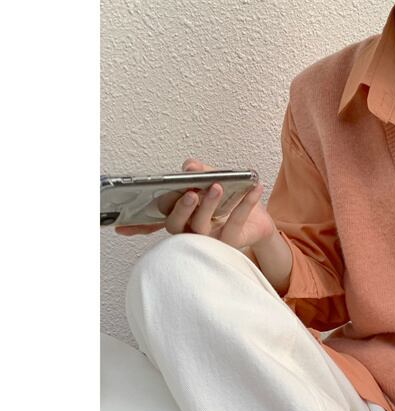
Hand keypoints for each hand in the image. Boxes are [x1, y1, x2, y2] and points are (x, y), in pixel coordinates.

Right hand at [114, 158, 275, 249]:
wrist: (259, 220)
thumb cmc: (230, 201)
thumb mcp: (215, 179)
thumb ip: (200, 173)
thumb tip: (189, 167)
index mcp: (179, 217)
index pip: (154, 221)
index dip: (137, 225)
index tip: (120, 226)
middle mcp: (189, 231)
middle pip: (175, 224)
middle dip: (181, 208)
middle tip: (191, 193)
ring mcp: (208, 240)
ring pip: (201, 226)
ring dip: (209, 205)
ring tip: (217, 186)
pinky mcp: (230, 243)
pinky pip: (236, 222)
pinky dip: (246, 202)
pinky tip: (253, 188)